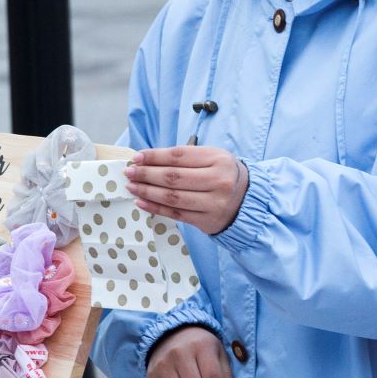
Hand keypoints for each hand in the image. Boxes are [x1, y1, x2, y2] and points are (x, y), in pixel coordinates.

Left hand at [126, 146, 248, 234]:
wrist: (247, 201)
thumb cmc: (222, 174)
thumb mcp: (212, 157)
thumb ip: (184, 157)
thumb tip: (147, 160)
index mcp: (218, 160)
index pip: (179, 156)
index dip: (155, 157)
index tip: (137, 158)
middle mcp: (218, 182)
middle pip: (174, 177)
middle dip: (147, 174)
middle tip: (129, 173)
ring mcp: (213, 204)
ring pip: (173, 197)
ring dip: (147, 192)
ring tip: (132, 187)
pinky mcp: (207, 221)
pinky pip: (176, 214)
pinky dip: (156, 208)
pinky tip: (141, 202)